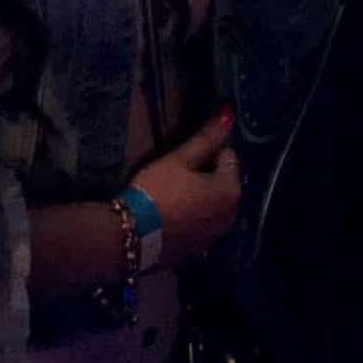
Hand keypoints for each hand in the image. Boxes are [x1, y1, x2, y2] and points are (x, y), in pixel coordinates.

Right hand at [131, 108, 240, 265]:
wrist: (130, 238)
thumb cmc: (157, 192)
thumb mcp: (179, 160)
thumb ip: (206, 137)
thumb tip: (229, 112)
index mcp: (231, 190)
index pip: (228, 156)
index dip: (206, 152)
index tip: (183, 158)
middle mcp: (231, 215)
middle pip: (223, 182)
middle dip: (206, 175)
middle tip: (176, 175)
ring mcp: (215, 236)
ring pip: (212, 204)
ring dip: (200, 197)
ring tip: (172, 195)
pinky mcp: (199, 251)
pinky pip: (201, 225)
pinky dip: (192, 218)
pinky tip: (170, 216)